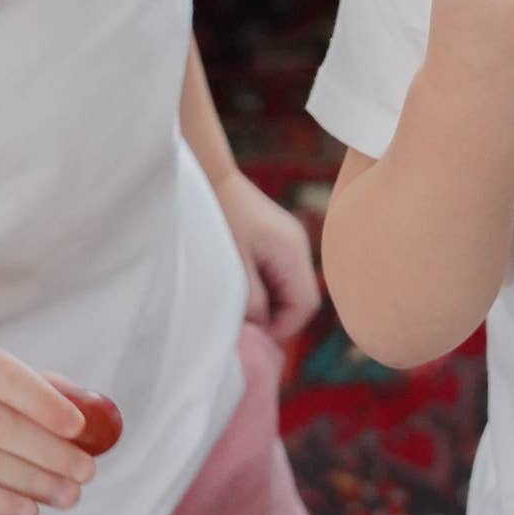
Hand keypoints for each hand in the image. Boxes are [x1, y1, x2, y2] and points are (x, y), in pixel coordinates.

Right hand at [0, 337, 93, 514]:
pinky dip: (0, 503)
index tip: (80, 428)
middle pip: (1, 425)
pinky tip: (30, 511)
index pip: (8, 378)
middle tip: (87, 473)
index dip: (46, 403)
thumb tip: (94, 407)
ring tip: (70, 496)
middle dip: (51, 453)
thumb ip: (35, 387)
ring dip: (34, 482)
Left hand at [214, 168, 320, 341]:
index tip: (254, 337)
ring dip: (268, 302)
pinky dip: (263, 287)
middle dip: (276, 317)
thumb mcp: (231, 265)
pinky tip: (240, 286)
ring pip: (288, 287)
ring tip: (239, 306)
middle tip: (244, 326)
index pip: (305, 304)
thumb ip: (250, 298)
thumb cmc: (217, 218)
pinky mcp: (275, 239)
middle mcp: (297, 245)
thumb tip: (261, 326)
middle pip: (300, 297)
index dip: (283, 328)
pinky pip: (278, 273)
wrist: (208, 177)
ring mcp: (288, 241)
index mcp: (292, 251)